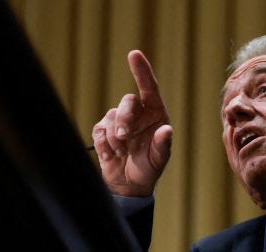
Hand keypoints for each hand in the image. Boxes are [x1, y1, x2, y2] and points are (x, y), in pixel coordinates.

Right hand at [92, 50, 172, 196]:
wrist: (129, 184)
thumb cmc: (149, 169)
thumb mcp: (159, 160)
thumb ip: (163, 145)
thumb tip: (166, 130)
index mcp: (155, 114)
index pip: (149, 88)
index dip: (141, 71)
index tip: (134, 54)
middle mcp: (137, 114)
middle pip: (126, 102)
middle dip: (123, 119)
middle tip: (124, 137)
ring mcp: (119, 121)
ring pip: (111, 117)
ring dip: (114, 138)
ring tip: (121, 153)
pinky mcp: (103, 131)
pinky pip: (99, 130)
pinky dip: (104, 144)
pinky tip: (111, 156)